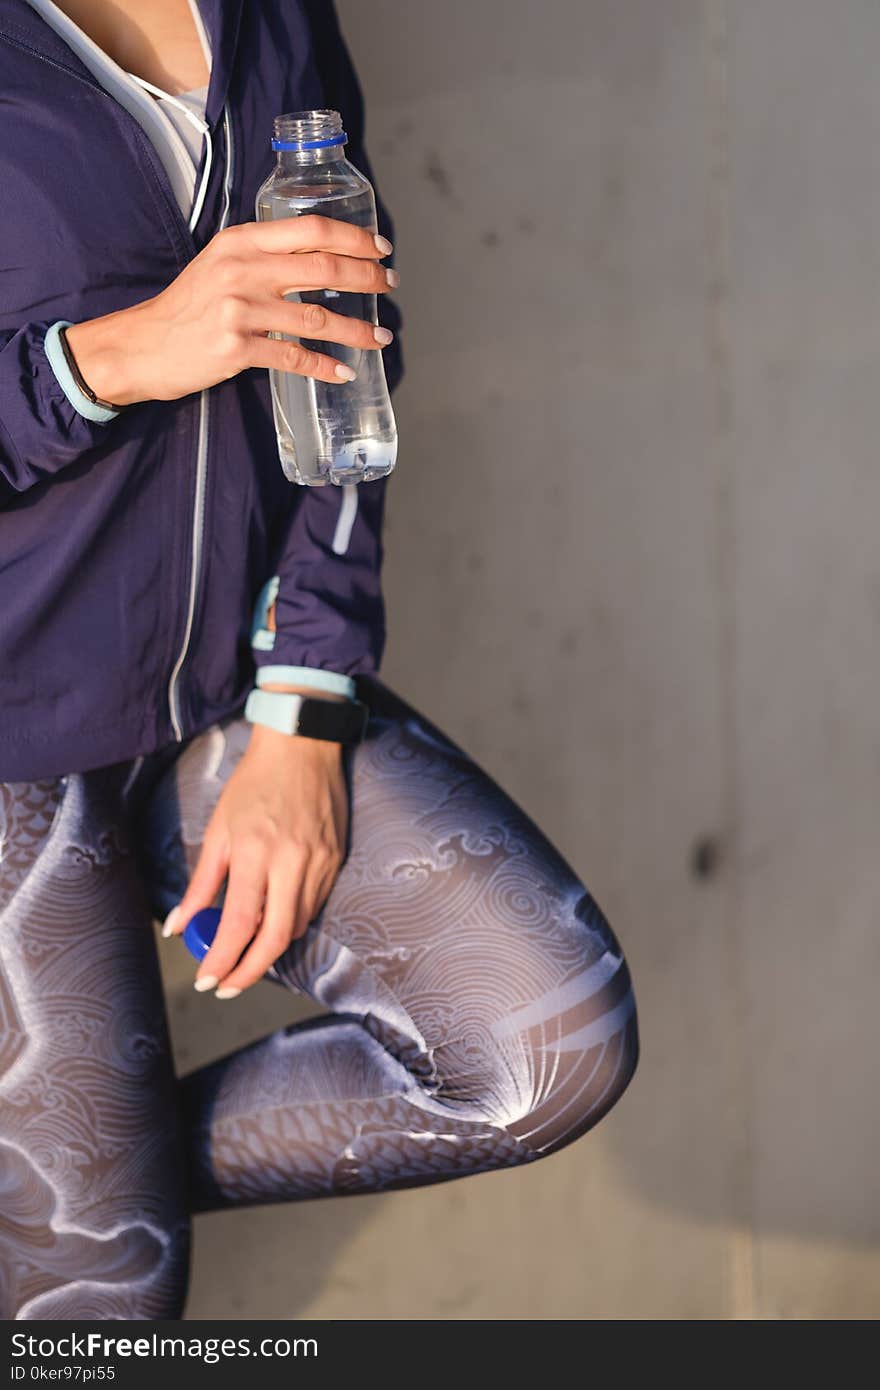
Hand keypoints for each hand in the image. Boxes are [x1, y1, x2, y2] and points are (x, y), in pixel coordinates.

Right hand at [65, 216, 398, 405]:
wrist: (141, 346)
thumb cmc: (186, 309)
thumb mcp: (219, 266)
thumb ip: (261, 258)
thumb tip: (316, 261)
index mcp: (241, 242)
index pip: (310, 231)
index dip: (353, 238)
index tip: (380, 248)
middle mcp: (242, 269)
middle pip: (322, 268)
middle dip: (365, 277)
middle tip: (388, 286)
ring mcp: (239, 309)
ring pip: (316, 317)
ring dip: (356, 329)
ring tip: (380, 338)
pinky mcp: (237, 348)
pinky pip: (294, 357)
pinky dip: (324, 366)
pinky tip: (344, 372)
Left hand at [165, 723, 347, 997]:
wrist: (303, 746)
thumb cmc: (254, 783)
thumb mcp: (219, 830)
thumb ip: (202, 883)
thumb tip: (179, 926)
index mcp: (257, 851)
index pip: (241, 923)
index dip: (223, 959)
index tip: (207, 980)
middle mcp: (293, 862)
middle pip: (276, 938)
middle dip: (249, 971)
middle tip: (226, 985)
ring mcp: (320, 863)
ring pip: (296, 925)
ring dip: (269, 946)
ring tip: (244, 950)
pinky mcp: (336, 860)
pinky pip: (314, 905)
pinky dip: (291, 920)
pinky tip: (273, 918)